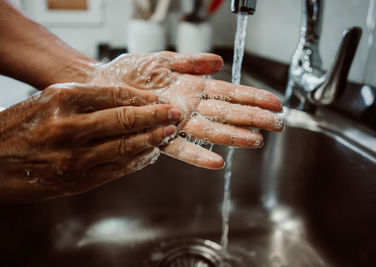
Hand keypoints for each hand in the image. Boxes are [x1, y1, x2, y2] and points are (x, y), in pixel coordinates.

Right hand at [0, 83, 181, 203]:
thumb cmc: (18, 127)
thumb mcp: (47, 100)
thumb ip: (85, 99)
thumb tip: (127, 101)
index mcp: (61, 100)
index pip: (115, 94)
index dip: (143, 97)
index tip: (158, 98)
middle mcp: (69, 128)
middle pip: (126, 120)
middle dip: (156, 116)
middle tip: (175, 113)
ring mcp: (75, 158)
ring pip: (127, 146)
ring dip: (152, 139)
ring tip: (167, 133)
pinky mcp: (78, 182)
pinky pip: (118, 169)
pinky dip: (138, 161)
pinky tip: (150, 154)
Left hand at [88, 52, 283, 168]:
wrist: (100, 84)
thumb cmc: (129, 71)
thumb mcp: (163, 59)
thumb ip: (192, 61)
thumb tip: (219, 62)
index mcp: (193, 87)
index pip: (230, 92)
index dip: (253, 97)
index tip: (275, 103)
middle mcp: (189, 107)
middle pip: (227, 113)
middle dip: (253, 118)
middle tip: (278, 125)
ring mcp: (175, 122)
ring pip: (210, 130)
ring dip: (234, 136)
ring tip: (256, 141)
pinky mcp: (159, 135)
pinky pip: (181, 147)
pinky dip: (198, 155)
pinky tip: (217, 162)